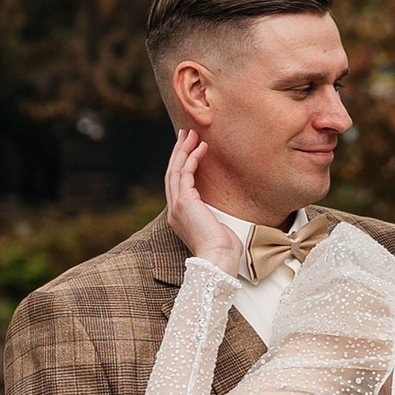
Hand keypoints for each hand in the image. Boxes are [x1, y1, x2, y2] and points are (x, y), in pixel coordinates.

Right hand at [162, 127, 241, 267]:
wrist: (218, 260)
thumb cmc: (222, 249)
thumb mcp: (216, 227)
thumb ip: (212, 214)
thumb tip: (218, 208)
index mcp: (179, 216)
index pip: (176, 184)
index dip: (180, 164)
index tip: (187, 149)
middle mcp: (174, 209)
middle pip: (172, 173)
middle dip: (178, 152)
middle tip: (185, 134)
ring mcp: (177, 206)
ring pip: (176, 170)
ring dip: (183, 150)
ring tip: (191, 134)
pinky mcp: (185, 202)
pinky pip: (185, 174)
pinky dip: (192, 158)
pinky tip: (201, 148)